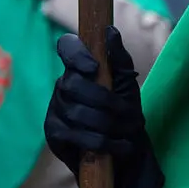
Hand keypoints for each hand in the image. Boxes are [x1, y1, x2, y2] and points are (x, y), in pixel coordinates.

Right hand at [45, 26, 164, 187]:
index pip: (66, 47)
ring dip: (110, 126)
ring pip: (78, 113)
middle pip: (74, 84)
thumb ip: (120, 60)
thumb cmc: (126, 115)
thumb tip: (110, 31)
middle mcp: (62, 86)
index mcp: (79, 69)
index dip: (76, 54)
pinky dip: (103, 143)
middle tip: (135, 119)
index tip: (94, 69)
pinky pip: (76, 135)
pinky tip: (119, 147)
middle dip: (108, 103)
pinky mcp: (54, 134)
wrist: (125, 155)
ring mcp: (55, 109)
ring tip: (130, 134)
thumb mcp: (128, 87)